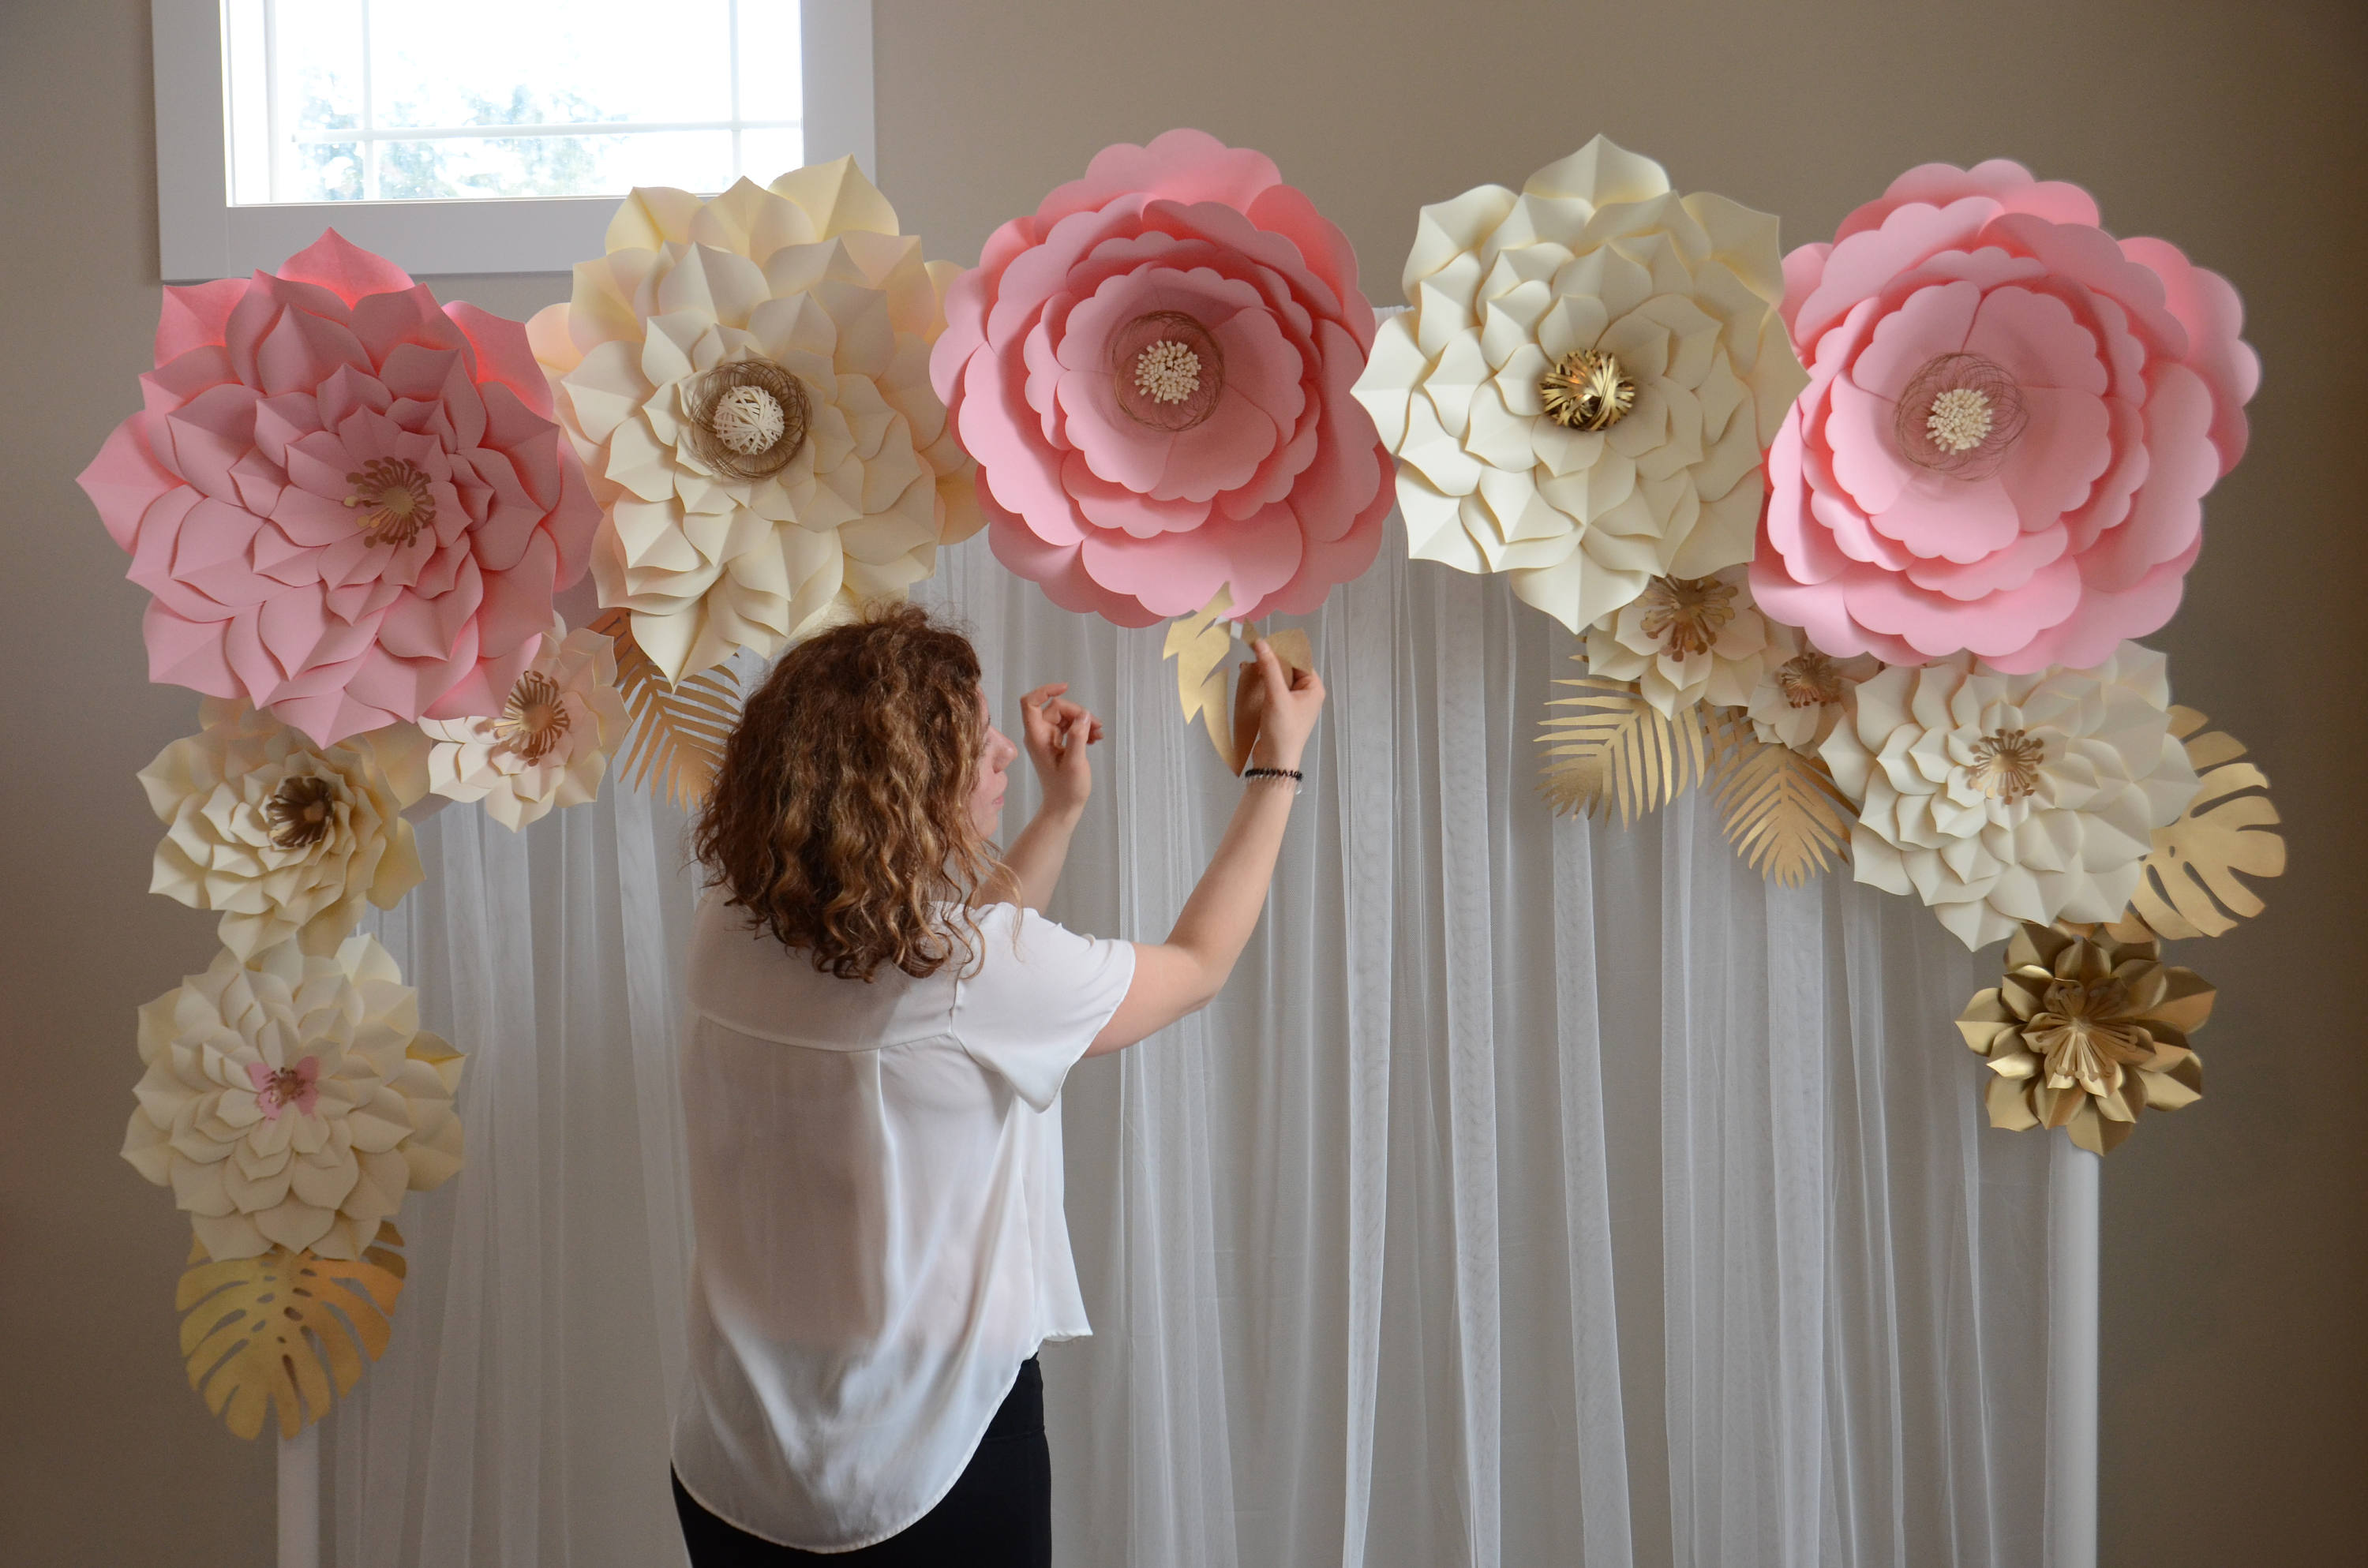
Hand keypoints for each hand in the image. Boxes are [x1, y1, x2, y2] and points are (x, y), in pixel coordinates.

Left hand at [1019, 682, 1100, 817]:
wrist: (1064, 807)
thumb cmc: (1066, 789)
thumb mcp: (1075, 762)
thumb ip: (1078, 737)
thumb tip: (1084, 715)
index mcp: (1036, 737)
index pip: (1030, 703)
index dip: (1045, 690)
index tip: (1066, 688)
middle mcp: (1039, 735)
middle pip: (1055, 708)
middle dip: (1077, 713)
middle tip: (1096, 727)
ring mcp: (1047, 739)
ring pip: (1064, 717)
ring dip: (1083, 721)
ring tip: (1099, 735)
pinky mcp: (1056, 743)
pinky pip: (1068, 727)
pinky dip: (1082, 729)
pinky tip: (1095, 738)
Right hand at [1246, 639, 1323, 771]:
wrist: (1275, 761)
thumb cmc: (1283, 730)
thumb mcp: (1276, 696)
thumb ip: (1269, 668)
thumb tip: (1261, 643)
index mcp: (1314, 688)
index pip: (1299, 660)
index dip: (1281, 651)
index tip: (1263, 644)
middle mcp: (1307, 693)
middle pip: (1288, 668)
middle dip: (1269, 662)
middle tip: (1252, 655)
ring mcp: (1294, 702)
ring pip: (1278, 679)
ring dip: (1263, 673)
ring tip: (1247, 667)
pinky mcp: (1281, 710)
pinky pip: (1272, 690)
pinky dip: (1261, 685)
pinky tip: (1248, 680)